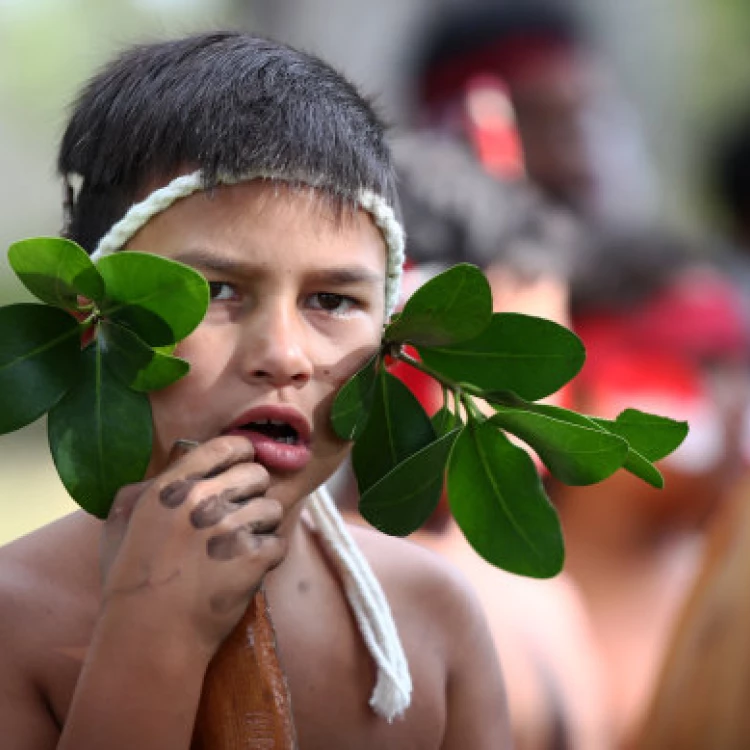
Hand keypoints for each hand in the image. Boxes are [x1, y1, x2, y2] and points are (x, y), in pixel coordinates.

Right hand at [100, 436, 286, 657]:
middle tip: (240, 516)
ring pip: (272, 509)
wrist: (149, 636)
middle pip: (256, 474)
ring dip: (262, 527)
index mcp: (172, 487)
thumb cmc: (131, 584)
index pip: (226, 446)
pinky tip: (249, 569)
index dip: (243, 453)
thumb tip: (170, 466)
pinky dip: (269, 557)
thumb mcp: (121, 526)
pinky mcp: (252, 558)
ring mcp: (229, 528)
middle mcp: (202, 500)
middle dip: (254, 492)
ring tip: (241, 547)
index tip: (245, 463)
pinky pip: (278, 544)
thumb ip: (143, 490)